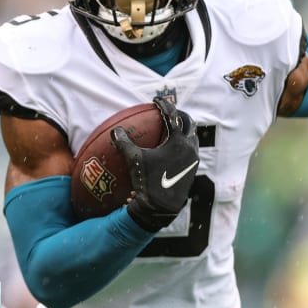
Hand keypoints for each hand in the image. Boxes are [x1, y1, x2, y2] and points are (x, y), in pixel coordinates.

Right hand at [110, 97, 198, 231]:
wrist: (162, 207)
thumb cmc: (148, 182)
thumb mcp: (134, 160)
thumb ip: (124, 143)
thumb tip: (114, 130)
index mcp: (178, 141)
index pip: (172, 116)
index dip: (164, 105)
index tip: (156, 100)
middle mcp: (190, 147)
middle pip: (189, 123)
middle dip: (179, 114)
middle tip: (169, 111)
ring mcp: (193, 159)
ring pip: (193, 136)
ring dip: (184, 128)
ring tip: (174, 127)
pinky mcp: (192, 169)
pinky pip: (191, 149)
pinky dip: (184, 143)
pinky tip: (173, 148)